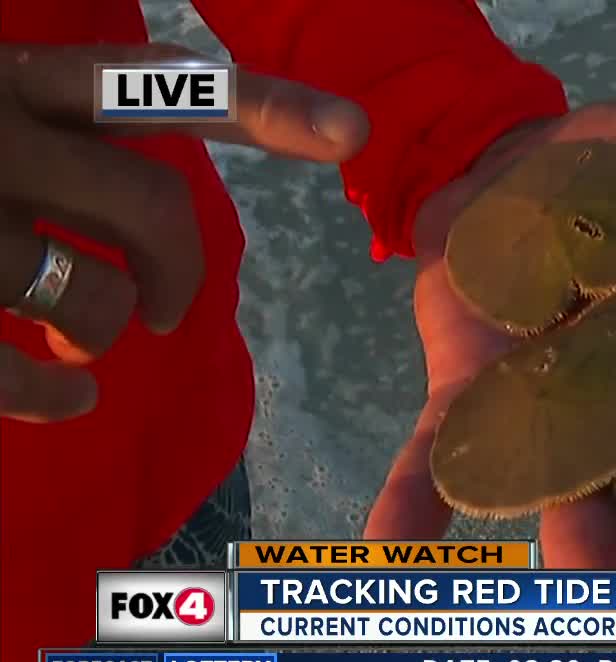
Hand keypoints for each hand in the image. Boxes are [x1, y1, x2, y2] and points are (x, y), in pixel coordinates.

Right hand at [0, 43, 368, 421]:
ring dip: (108, 332)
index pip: (158, 84)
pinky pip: (17, 375)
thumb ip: (58, 121)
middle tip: (170, 307)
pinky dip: (53, 399)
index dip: (263, 104)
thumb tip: (149, 201)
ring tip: (84, 341)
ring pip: (93, 302)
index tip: (355, 131)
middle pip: (155, 210)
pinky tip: (66, 401)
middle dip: (180, 270)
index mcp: (9, 79)